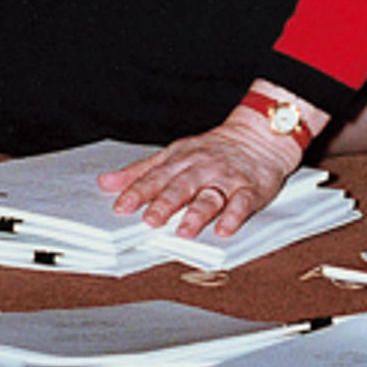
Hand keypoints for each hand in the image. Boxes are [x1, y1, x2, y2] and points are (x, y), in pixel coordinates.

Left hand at [101, 101, 313, 238]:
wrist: (260, 135)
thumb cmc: (213, 150)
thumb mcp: (174, 154)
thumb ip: (141, 171)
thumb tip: (106, 183)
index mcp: (181, 159)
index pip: (156, 176)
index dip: (139, 191)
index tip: (122, 206)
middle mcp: (202, 168)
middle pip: (181, 186)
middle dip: (165, 203)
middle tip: (150, 220)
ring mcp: (227, 178)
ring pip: (210, 196)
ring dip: (197, 214)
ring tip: (185, 231)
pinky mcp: (251, 188)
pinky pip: (242, 203)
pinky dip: (234, 216)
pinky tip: (224, 229)